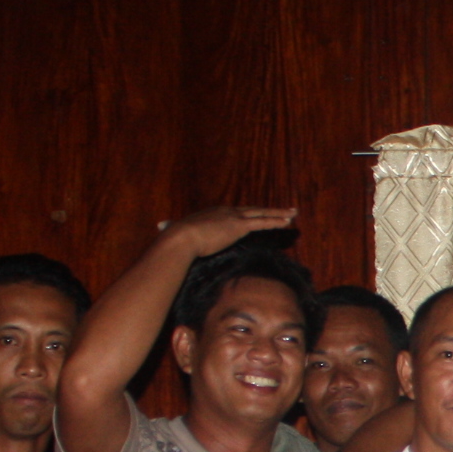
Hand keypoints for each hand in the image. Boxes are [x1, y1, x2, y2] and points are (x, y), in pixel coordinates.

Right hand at [158, 204, 296, 256]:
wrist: (180, 239)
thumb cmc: (176, 241)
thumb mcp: (176, 235)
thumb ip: (172, 234)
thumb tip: (160, 232)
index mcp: (213, 214)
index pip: (234, 215)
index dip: (246, 216)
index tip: (255, 217)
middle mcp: (225, 212)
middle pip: (251, 210)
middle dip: (267, 211)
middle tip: (282, 210)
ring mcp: (233, 217)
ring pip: (261, 214)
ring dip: (278, 214)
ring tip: (292, 214)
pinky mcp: (239, 226)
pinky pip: (262, 222)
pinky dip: (276, 221)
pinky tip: (287, 221)